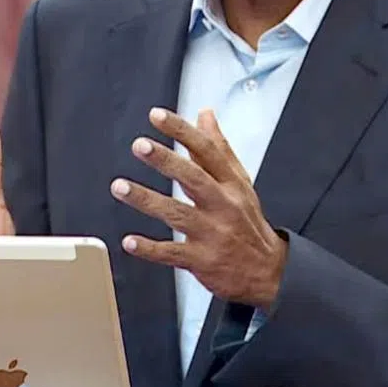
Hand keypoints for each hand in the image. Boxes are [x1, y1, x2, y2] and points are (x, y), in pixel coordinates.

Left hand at [111, 107, 287, 310]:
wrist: (267, 270)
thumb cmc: (247, 222)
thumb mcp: (239, 181)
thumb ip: (218, 148)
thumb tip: (205, 115)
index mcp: (231, 184)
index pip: (208, 150)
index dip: (182, 131)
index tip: (158, 116)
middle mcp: (223, 205)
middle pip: (193, 178)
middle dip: (166, 160)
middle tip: (140, 146)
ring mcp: (212, 234)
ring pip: (176, 214)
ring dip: (146, 200)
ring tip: (120, 187)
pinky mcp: (202, 260)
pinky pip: (172, 254)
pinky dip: (149, 249)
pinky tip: (130, 241)